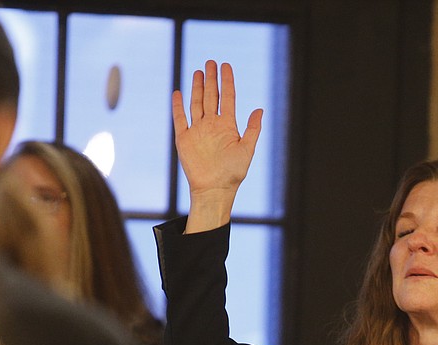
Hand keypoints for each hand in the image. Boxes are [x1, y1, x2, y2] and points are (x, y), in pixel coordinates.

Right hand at [171, 60, 263, 232]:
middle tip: (211, 62)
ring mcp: (198, 130)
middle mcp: (212, 125)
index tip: (226, 66)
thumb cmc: (233, 173)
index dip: (227, 81)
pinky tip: (178, 92)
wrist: (214, 189)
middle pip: (211, 96)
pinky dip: (178, 106)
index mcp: (228, 126)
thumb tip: (260, 109)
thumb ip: (252, 129)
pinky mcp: (184, 138)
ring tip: (199, 71)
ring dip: (198, 87)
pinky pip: (180, 119)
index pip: (227, 98)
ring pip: (197, 103)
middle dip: (212, 79)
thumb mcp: (247, 149)